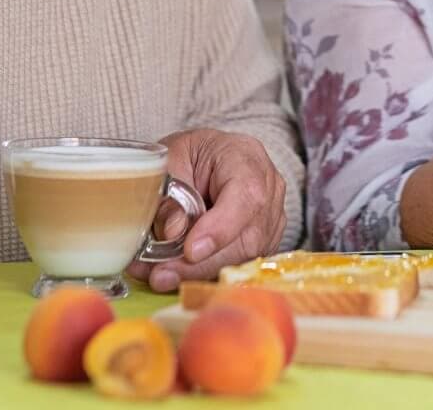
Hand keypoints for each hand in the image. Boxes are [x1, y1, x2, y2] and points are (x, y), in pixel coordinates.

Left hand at [124, 128, 285, 293]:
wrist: (208, 159)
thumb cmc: (190, 155)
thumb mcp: (169, 161)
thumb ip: (169, 195)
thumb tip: (173, 233)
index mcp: (246, 157)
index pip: (246, 195)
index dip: (221, 228)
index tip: (190, 251)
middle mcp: (269, 189)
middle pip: (247, 238)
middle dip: (201, 264)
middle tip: (160, 276)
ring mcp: (271, 219)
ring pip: (244, 259)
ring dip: (200, 274)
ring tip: (160, 276)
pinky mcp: (265, 243)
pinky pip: (240, 266)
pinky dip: (206, 274)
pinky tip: (177, 275)